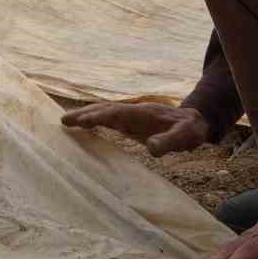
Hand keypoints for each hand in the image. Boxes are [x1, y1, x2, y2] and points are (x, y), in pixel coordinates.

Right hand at [60, 102, 210, 156]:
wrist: (194, 121)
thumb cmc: (189, 131)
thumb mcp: (185, 137)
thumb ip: (169, 142)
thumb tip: (151, 148)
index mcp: (143, 114)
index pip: (117, 113)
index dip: (99, 116)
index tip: (81, 121)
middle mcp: (134, 112)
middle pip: (106, 109)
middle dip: (85, 114)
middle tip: (63, 120)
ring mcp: (131, 116)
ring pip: (105, 112)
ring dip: (86, 115)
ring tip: (65, 121)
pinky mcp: (131, 122)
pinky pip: (109, 119)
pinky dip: (94, 119)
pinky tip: (84, 126)